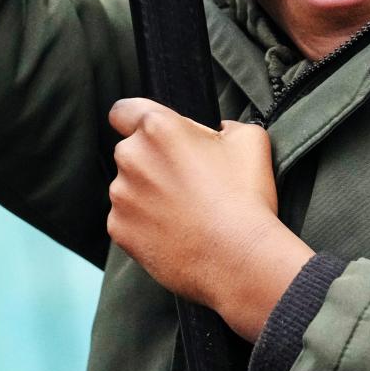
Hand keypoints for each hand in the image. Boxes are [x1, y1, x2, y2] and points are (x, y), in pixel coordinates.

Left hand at [108, 99, 313, 340]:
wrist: (240, 260)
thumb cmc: (246, 198)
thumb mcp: (251, 140)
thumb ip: (227, 125)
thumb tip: (220, 131)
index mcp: (158, 128)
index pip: (123, 110)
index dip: (135, 119)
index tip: (151, 135)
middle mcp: (131, 157)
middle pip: (131, 151)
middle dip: (151, 162)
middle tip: (186, 181)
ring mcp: (121, 196)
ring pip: (127, 188)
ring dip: (147, 195)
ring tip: (184, 213)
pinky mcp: (118, 230)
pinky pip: (126, 220)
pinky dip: (143, 225)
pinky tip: (174, 233)